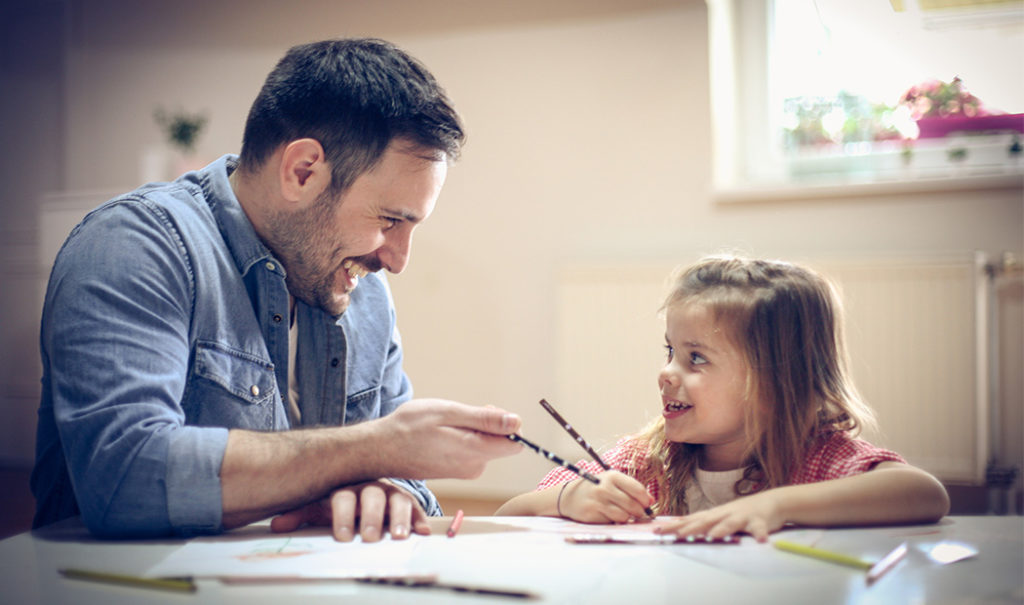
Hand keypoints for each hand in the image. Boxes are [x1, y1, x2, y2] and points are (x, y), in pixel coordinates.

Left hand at [269, 480, 429, 541]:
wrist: (367, 485)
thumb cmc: (343, 502)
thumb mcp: (321, 506)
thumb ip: (301, 514)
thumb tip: (276, 524)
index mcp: (348, 488)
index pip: (344, 497)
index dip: (342, 515)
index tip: (342, 536)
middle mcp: (371, 488)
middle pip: (372, 496)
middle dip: (371, 517)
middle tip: (369, 537)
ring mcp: (392, 494)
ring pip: (398, 499)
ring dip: (399, 517)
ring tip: (398, 536)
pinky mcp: (409, 503)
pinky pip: (417, 508)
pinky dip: (420, 519)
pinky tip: (422, 532)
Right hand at [376, 399, 522, 478]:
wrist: (380, 449)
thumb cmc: (410, 427)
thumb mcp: (449, 413)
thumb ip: (485, 420)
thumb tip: (516, 422)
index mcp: (475, 452)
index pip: (515, 444)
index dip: (508, 425)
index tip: (486, 413)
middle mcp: (474, 467)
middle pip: (500, 443)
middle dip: (487, 425)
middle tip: (459, 414)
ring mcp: (464, 472)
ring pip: (485, 446)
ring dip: (472, 431)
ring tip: (445, 425)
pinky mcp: (455, 472)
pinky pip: (471, 452)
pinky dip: (462, 439)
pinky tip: (441, 435)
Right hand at [559, 471, 653, 523]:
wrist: (570, 496)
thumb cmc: (596, 488)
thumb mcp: (612, 482)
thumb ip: (631, 489)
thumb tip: (651, 501)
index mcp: (612, 476)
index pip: (637, 489)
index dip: (645, 499)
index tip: (647, 504)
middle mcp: (605, 487)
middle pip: (633, 505)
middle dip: (639, 512)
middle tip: (638, 513)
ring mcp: (598, 501)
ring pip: (624, 516)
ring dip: (627, 517)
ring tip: (622, 513)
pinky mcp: (593, 514)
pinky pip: (613, 522)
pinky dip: (615, 521)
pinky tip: (609, 515)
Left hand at [654, 490, 783, 542]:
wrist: (771, 502)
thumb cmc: (740, 513)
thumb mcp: (718, 517)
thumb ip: (701, 523)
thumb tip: (677, 528)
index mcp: (713, 515)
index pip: (689, 521)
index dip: (673, 526)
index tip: (656, 531)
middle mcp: (724, 514)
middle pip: (705, 521)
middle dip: (691, 528)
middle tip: (677, 535)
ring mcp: (741, 516)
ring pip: (729, 523)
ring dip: (721, 529)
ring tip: (711, 536)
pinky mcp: (759, 521)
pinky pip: (759, 529)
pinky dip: (759, 534)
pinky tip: (760, 541)